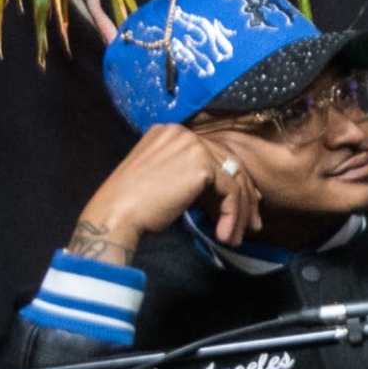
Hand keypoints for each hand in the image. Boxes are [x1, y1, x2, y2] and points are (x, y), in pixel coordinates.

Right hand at [74, 124, 264, 255]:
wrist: (116, 213)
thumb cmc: (135, 203)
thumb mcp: (164, 177)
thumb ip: (190, 173)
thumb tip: (227, 185)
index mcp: (171, 132)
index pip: (214, 155)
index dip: (233, 180)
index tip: (244, 205)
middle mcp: (183, 133)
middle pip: (229, 164)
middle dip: (243, 197)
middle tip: (251, 224)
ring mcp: (193, 146)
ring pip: (234, 180)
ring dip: (239, 212)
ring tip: (236, 236)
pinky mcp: (202, 165)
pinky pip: (231, 192)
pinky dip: (232, 216)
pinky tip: (225, 235)